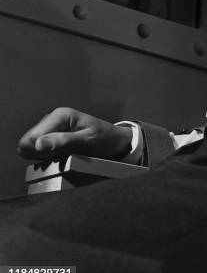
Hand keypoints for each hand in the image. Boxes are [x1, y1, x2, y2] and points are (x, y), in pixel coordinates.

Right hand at [17, 107, 132, 160]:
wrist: (114, 142)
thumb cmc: (104, 139)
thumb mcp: (87, 142)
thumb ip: (63, 142)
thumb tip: (38, 144)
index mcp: (59, 115)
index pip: (30, 139)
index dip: (42, 153)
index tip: (61, 154)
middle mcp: (51, 119)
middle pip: (27, 144)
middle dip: (43, 155)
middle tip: (65, 154)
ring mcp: (49, 128)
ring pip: (29, 149)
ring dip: (45, 157)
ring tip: (65, 153)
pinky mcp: (49, 137)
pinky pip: (36, 152)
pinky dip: (47, 157)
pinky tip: (62, 155)